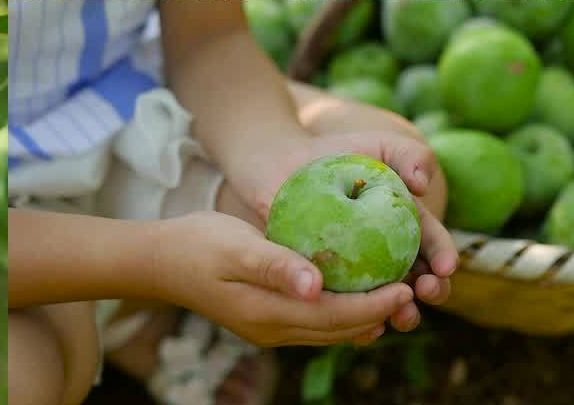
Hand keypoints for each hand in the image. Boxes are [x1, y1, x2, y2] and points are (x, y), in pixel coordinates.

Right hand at [150, 211, 415, 347]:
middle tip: (414, 289)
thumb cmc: (197, 243)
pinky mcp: (264, 320)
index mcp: (268, 313)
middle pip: (339, 330)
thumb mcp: (236, 245)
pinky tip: (355, 295)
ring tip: (395, 295)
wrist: (159, 261)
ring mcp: (268, 329)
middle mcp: (273, 329)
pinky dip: (341, 313)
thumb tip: (317, 286)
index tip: (407, 286)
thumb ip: (276, 265)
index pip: (336, 316)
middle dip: (379, 313)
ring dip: (363, 317)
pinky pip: (314, 324)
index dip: (375, 304)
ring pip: (329, 331)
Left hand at [226, 131, 456, 331]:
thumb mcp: (379, 147)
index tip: (445, 267)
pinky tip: (359, 328)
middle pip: (419, 283)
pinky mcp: (324, 281)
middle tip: (426, 290)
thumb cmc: (336, 152)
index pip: (435, 248)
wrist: (281, 162)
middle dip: (432, 292)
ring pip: (384, 303)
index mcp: (408, 229)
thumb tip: (420, 184)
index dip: (444, 259)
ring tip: (397, 316)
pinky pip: (343, 308)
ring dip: (398, 315)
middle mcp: (388, 256)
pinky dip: (355, 323)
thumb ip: (410, 154)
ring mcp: (358, 273)